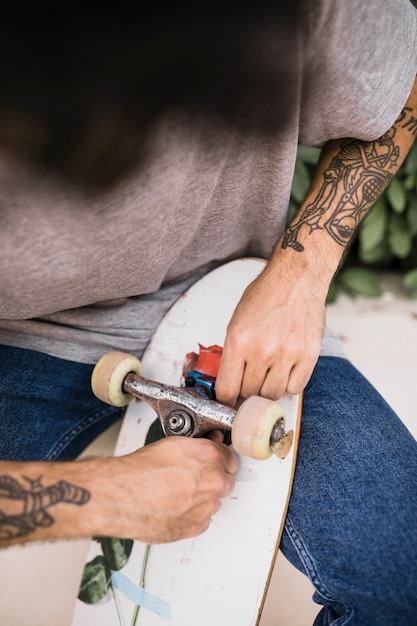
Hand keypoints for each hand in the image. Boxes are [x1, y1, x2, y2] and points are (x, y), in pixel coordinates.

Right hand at [106, 432, 237, 543]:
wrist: (121, 496)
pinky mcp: (196, 527)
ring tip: (177, 494)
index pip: (230, 459)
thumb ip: (198, 446)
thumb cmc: (140, 470)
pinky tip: (174, 507)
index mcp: (210, 456)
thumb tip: (210, 443)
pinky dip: (191, 516)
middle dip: (212, 480)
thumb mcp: (172, 444)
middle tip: (190, 479)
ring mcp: (206, 506)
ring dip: (201, 499)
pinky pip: (201, 521)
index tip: (211, 464)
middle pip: (225, 482)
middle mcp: (214, 481)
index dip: (218, 461)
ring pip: (213, 503)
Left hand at [214, 257, 325, 405]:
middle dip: (247, 390)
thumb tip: (230, 381)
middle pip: (249, 393)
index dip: (225, 399)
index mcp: (238, 341)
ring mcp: (287, 354)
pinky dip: (289, 384)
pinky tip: (285, 371)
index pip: (226, 389)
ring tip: (268, 374)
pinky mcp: (308, 355)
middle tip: (250, 380)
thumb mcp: (236, 321)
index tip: (228, 401)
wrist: (297, 279)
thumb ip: (234, 353)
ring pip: (272, 394)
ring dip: (268, 389)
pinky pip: (295, 387)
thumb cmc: (266, 296)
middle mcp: (262, 351)